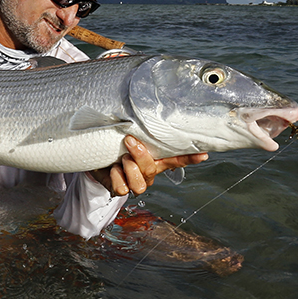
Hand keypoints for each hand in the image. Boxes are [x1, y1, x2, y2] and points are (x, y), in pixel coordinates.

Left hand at [90, 135, 207, 196]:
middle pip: (152, 171)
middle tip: (130, 142)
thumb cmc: (114, 144)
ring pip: (139, 185)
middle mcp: (147, 172)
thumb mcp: (126, 134)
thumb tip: (141, 110)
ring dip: (129, 169)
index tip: (203, 154)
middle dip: (141, 156)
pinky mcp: (119, 189)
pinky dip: (115, 177)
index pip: (176, 159)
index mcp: (154, 159)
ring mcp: (134, 182)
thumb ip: (138, 129)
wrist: (94, 155)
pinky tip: (112, 168)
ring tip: (122, 158)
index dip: (190, 158)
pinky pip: (121, 189)